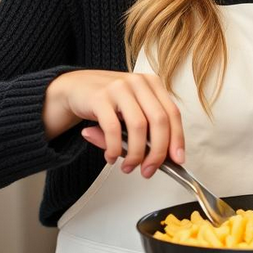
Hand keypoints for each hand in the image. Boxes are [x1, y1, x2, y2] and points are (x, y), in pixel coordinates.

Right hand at [43, 70, 184, 178]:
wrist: (76, 87)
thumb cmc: (109, 101)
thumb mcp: (133, 110)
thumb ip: (148, 129)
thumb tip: (162, 159)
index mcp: (152, 83)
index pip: (172, 113)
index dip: (177, 139)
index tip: (177, 159)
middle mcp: (138, 82)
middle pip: (159, 121)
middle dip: (157, 152)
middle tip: (149, 169)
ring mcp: (119, 87)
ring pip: (139, 127)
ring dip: (135, 154)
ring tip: (128, 166)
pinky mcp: (99, 97)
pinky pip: (113, 129)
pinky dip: (114, 148)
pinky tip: (111, 157)